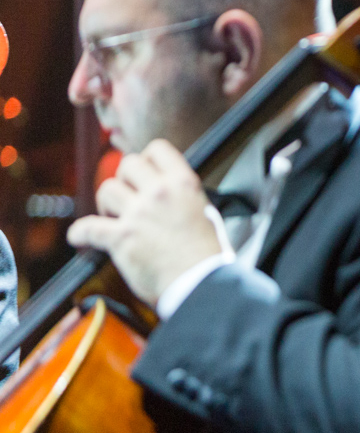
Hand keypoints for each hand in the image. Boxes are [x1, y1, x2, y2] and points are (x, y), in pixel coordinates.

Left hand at [67, 140, 223, 305]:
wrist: (202, 283)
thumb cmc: (207, 254)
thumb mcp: (205, 212)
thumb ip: (182, 197)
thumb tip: (165, 194)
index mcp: (184, 184)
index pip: (157, 149)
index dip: (147, 159)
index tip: (145, 172)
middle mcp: (160, 193)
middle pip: (127, 165)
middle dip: (125, 180)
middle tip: (128, 197)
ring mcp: (139, 214)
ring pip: (107, 190)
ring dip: (107, 204)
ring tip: (114, 218)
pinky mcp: (121, 237)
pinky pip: (88, 228)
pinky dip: (80, 234)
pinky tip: (79, 237)